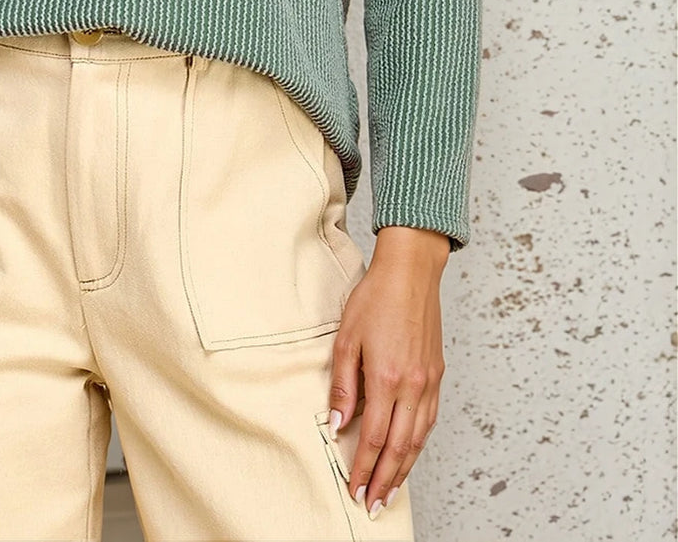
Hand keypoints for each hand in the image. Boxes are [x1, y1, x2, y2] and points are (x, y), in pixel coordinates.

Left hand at [328, 225, 448, 518]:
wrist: (411, 271)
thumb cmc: (376, 297)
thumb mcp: (347, 338)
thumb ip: (343, 385)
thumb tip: (337, 424)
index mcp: (388, 377)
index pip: (374, 437)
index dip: (364, 468)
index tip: (355, 489)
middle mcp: (413, 385)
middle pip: (400, 447)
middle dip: (386, 480)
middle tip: (373, 504)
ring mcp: (429, 381)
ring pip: (419, 438)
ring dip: (405, 469)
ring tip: (391, 490)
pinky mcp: (437, 374)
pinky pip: (429, 419)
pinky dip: (419, 443)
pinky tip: (410, 453)